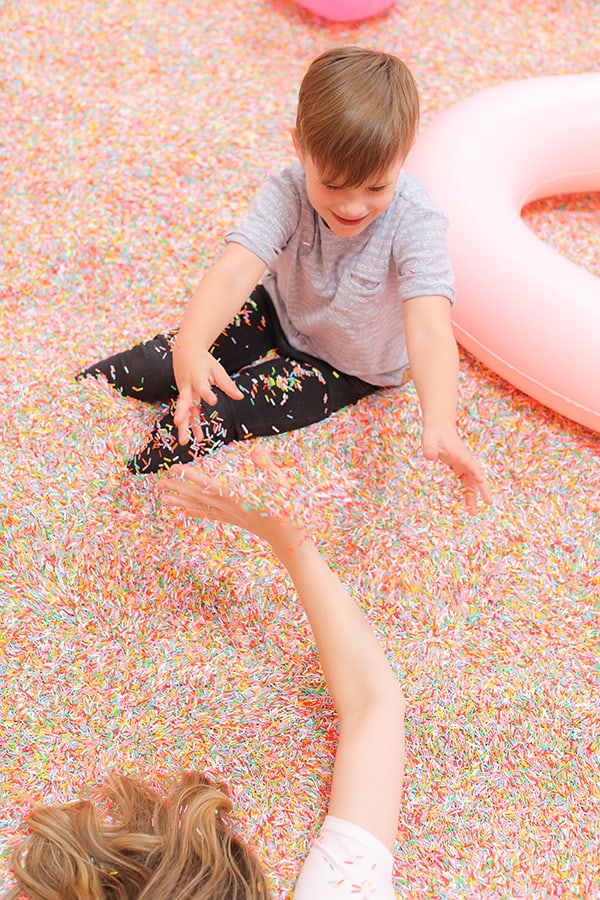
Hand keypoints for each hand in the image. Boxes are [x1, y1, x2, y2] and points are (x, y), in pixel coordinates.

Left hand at [155, 450, 306, 555]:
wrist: (288, 539)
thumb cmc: (286, 509)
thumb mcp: (280, 483)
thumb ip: (266, 465)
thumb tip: (257, 448)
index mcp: (236, 495)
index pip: (208, 483)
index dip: (190, 476)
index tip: (173, 470)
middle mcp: (228, 506)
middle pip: (197, 496)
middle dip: (177, 489)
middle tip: (157, 484)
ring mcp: (228, 514)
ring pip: (199, 507)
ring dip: (179, 502)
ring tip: (161, 498)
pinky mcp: (232, 520)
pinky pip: (207, 515)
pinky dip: (194, 512)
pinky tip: (183, 512)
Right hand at [172, 345, 242, 444]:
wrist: (185, 353)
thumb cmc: (203, 362)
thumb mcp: (217, 369)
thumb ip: (227, 384)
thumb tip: (240, 397)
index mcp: (197, 377)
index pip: (201, 386)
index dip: (206, 393)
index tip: (213, 401)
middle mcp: (187, 387)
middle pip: (184, 401)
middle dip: (181, 413)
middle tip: (178, 423)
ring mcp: (184, 393)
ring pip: (183, 411)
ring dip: (183, 426)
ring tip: (183, 442)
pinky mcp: (185, 398)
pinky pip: (188, 413)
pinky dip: (191, 424)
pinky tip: (196, 437)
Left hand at [421, 426, 491, 513]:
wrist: (439, 426)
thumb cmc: (434, 432)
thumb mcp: (429, 439)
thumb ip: (429, 448)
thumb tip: (429, 457)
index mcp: (460, 454)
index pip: (470, 464)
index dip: (476, 473)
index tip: (481, 481)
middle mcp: (464, 460)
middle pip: (477, 477)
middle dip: (482, 490)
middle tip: (488, 504)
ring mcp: (463, 463)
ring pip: (471, 482)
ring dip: (473, 495)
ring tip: (472, 512)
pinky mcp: (459, 466)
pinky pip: (465, 481)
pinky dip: (466, 491)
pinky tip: (465, 503)